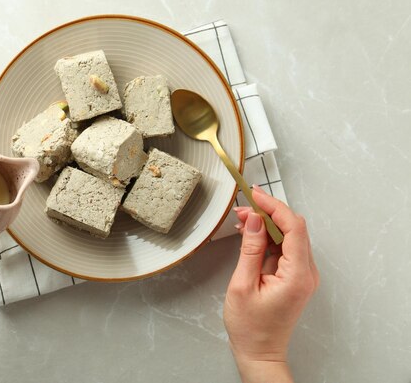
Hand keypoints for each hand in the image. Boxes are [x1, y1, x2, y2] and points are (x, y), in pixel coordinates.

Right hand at [223, 185, 318, 382]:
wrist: (259, 352)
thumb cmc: (250, 327)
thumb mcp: (242, 285)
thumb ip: (250, 249)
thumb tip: (253, 220)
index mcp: (297, 275)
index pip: (294, 228)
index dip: (274, 207)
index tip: (255, 196)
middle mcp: (306, 273)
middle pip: (294, 229)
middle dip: (268, 213)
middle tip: (243, 208)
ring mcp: (302, 275)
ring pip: (290, 236)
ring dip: (267, 224)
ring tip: (242, 220)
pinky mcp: (295, 277)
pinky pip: (285, 248)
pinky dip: (269, 237)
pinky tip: (250, 234)